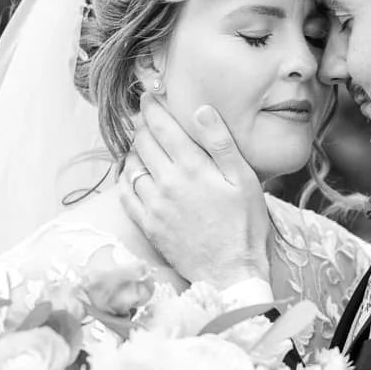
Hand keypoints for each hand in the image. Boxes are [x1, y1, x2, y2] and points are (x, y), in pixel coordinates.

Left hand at [120, 95, 270, 287]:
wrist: (231, 272)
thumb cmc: (245, 225)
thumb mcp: (243, 179)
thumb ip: (220, 142)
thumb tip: (201, 110)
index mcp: (192, 167)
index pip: (162, 126)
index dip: (153, 108)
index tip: (149, 97)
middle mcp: (167, 183)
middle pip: (143, 142)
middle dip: (142, 124)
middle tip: (146, 116)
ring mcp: (154, 205)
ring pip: (131, 165)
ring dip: (134, 149)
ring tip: (142, 143)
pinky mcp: (148, 225)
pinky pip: (126, 193)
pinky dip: (126, 177)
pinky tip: (134, 173)